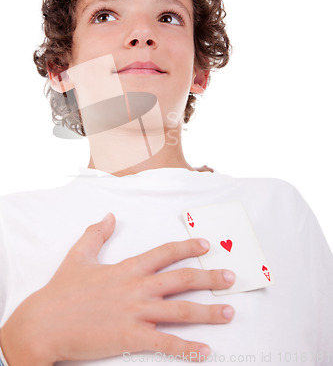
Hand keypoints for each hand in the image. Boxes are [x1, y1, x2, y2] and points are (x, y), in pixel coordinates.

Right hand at [0, 213, 234, 364]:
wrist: (43, 323)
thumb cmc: (61, 291)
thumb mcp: (78, 256)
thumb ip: (96, 234)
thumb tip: (109, 217)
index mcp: (127, 268)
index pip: (164, 253)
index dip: (187, 247)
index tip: (205, 244)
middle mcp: (137, 288)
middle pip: (181, 279)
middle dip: (209, 277)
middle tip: (231, 277)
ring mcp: (136, 312)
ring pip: (180, 310)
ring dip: (208, 311)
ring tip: (229, 311)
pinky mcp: (130, 337)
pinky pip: (165, 343)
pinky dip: (187, 348)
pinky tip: (205, 351)